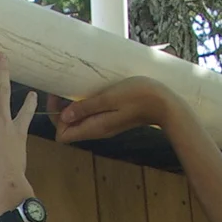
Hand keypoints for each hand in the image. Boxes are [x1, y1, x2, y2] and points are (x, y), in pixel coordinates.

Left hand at [55, 77, 182, 144]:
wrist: (166, 103)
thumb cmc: (140, 96)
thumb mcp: (109, 98)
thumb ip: (86, 107)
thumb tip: (63, 116)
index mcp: (94, 127)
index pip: (62, 135)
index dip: (55, 118)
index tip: (57, 97)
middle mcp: (97, 129)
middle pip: (69, 127)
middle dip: (61, 109)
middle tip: (63, 88)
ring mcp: (105, 124)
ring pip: (79, 120)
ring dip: (73, 105)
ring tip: (76, 86)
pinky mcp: (112, 117)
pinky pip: (91, 114)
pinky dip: (86, 103)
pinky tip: (90, 89)